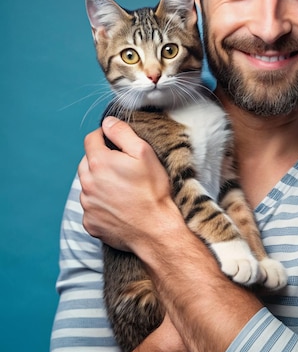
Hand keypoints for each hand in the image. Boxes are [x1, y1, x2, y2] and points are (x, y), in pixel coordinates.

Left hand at [78, 117, 179, 251]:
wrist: (156, 229)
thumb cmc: (153, 190)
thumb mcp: (144, 153)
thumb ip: (122, 133)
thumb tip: (107, 122)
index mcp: (99, 163)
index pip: (91, 139)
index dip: (103, 137)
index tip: (115, 143)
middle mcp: (87, 183)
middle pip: (86, 162)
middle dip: (100, 160)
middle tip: (122, 167)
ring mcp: (87, 205)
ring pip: (87, 185)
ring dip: (99, 183)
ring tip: (122, 189)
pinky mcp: (90, 223)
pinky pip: (90, 208)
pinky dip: (100, 205)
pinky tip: (118, 206)